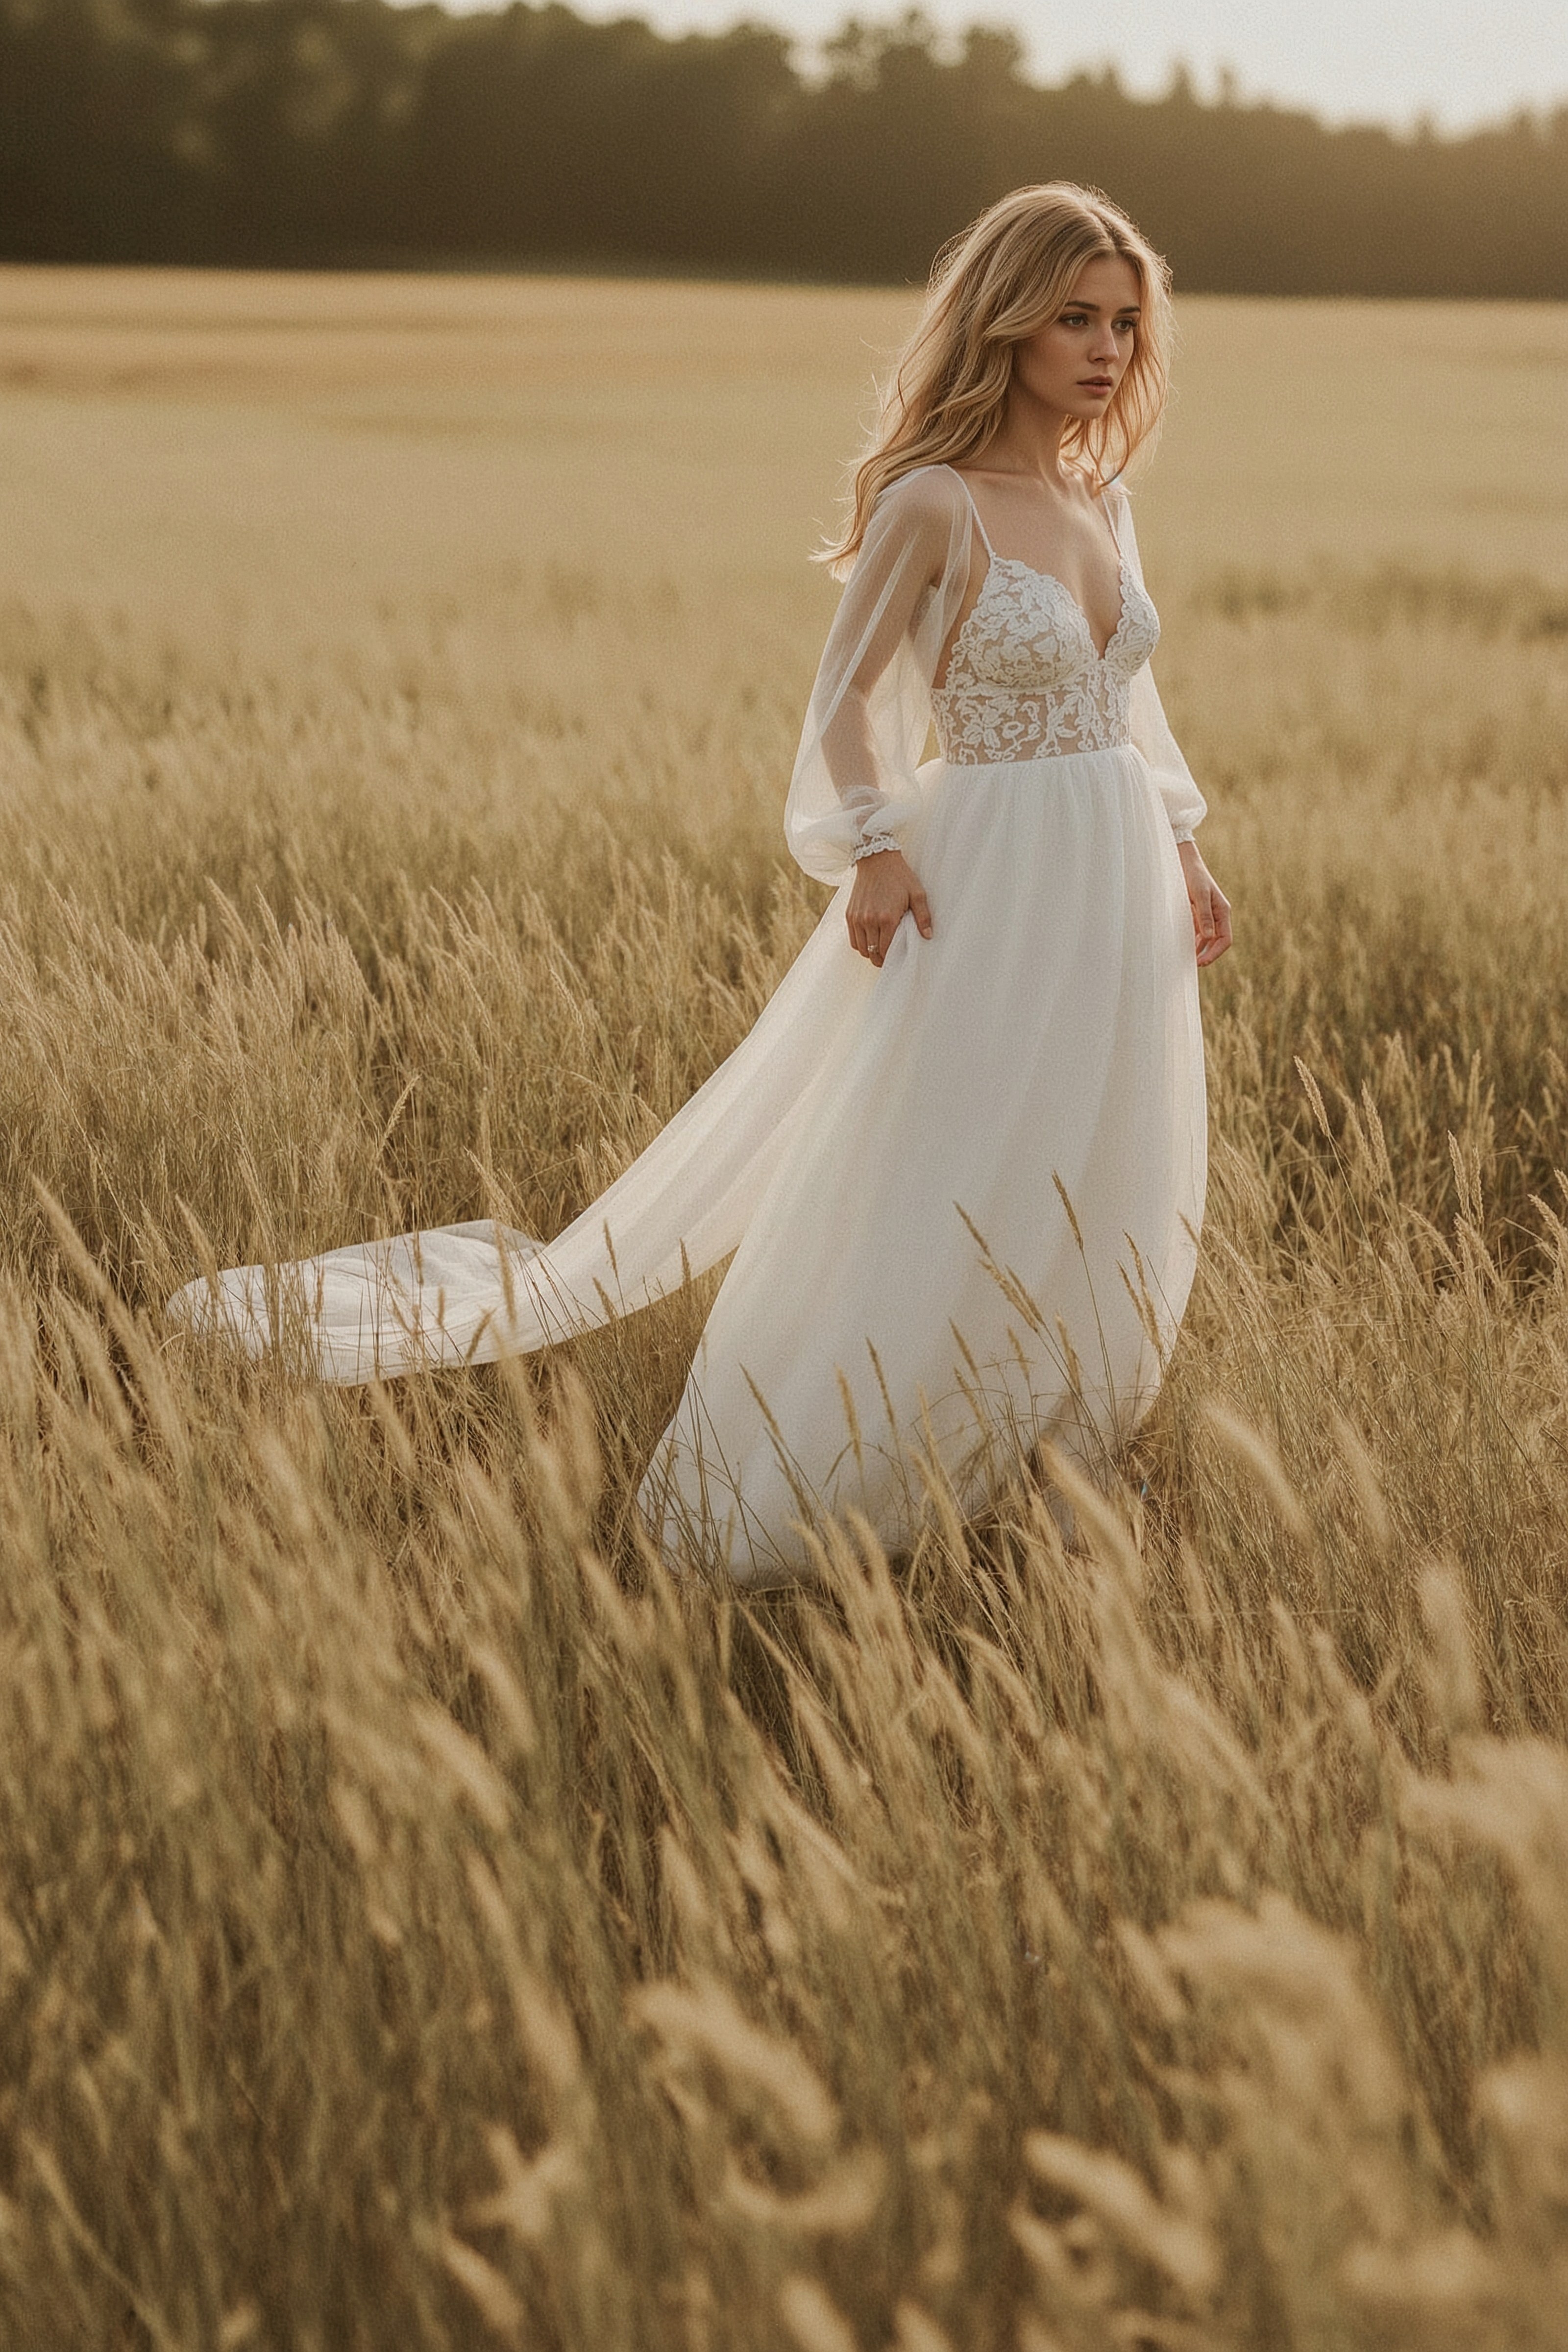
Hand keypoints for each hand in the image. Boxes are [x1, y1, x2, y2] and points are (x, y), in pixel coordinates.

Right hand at [846, 848, 932, 967]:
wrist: (876, 859)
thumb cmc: (899, 876)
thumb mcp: (917, 893)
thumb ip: (923, 917)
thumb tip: (928, 936)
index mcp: (887, 918)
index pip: (886, 950)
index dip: (891, 959)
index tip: (897, 959)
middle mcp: (869, 920)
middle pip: (872, 953)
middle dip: (881, 959)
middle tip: (889, 959)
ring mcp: (857, 918)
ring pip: (861, 948)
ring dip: (870, 953)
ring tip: (879, 951)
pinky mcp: (849, 914)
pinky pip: (852, 939)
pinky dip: (860, 944)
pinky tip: (870, 941)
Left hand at [1179, 839, 1231, 966]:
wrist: (1184, 861)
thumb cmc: (1193, 875)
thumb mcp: (1199, 895)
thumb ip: (1204, 915)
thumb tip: (1209, 937)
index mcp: (1222, 911)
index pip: (1225, 939)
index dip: (1215, 953)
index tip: (1201, 962)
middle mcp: (1217, 914)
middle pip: (1217, 942)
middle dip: (1208, 954)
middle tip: (1193, 964)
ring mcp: (1208, 914)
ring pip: (1207, 938)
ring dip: (1199, 949)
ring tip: (1186, 958)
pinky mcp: (1197, 912)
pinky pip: (1198, 931)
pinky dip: (1193, 939)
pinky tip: (1183, 945)